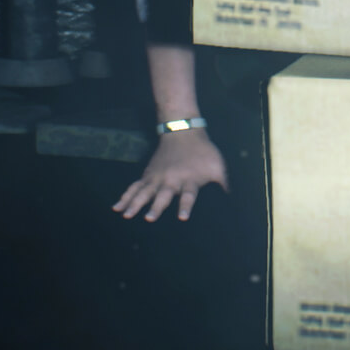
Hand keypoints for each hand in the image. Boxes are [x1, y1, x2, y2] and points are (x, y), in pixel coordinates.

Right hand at [112, 129, 228, 221]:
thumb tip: (234, 202)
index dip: (186, 205)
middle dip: (157, 206)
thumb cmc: (203, 151)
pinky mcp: (148, 175)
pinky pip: (134, 187)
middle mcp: (171, 180)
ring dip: (135, 204)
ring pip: (144, 192)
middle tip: (149, 218)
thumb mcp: (218, 167)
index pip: (189, 195)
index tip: (182, 217)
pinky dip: (125, 196)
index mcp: (189, 180)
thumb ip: (223, 185)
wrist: (183, 131)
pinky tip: (116, 208)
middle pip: (163, 195)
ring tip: (126, 215)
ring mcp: (157, 177)